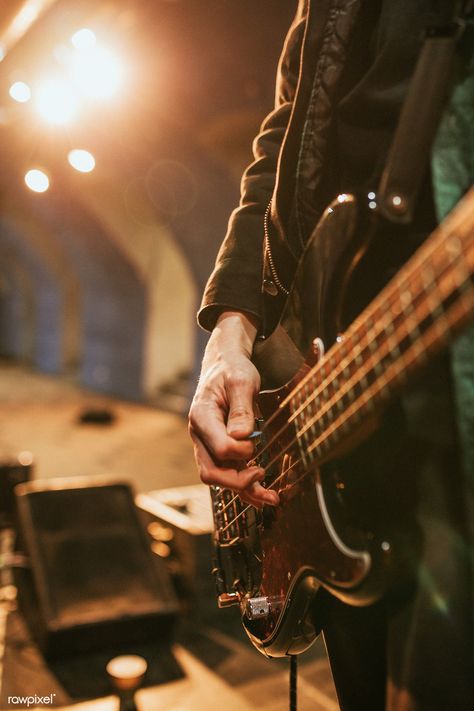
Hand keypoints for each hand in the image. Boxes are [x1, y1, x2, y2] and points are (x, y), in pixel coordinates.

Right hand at [189, 311, 278, 506]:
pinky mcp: (218, 449)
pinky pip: (227, 473)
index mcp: (202, 416)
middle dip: (238, 481)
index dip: (241, 451)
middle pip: (211, 472)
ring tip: (271, 498)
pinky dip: (244, 486)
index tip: (256, 441)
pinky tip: (263, 495)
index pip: (219, 447)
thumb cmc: (233, 370)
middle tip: (262, 474)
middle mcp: (200, 434)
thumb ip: (241, 409)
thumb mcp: (241, 381)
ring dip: (244, 490)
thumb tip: (242, 438)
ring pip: (218, 478)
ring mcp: (207, 444)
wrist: (225, 364)